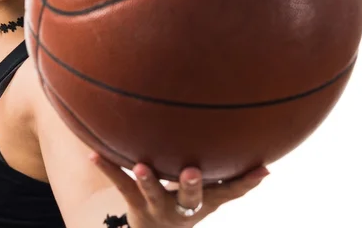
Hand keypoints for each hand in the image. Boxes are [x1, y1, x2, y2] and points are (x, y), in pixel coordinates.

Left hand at [90, 152, 268, 227]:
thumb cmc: (187, 206)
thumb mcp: (210, 197)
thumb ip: (232, 183)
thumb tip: (268, 168)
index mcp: (202, 202)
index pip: (228, 192)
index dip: (243, 183)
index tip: (260, 170)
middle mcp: (181, 208)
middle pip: (188, 198)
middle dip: (190, 186)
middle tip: (191, 171)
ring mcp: (156, 207)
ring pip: (152, 193)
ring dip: (147, 180)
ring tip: (141, 165)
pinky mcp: (134, 203)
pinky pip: (120, 184)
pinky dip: (108, 168)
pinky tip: (94, 154)